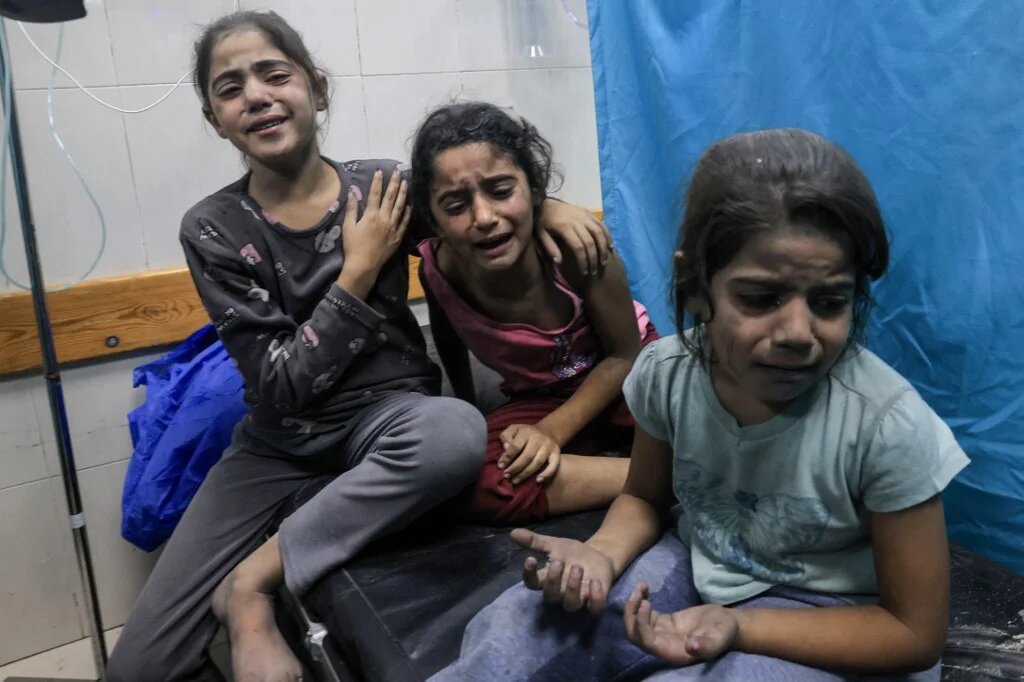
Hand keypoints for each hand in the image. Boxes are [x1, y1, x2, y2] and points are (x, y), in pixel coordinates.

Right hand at [340, 169, 410, 278]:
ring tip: (406, 183)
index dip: (378, 181)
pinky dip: (407, 213)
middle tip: (398, 172)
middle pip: (390, 197)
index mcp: (371, 215)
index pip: (375, 194)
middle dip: (395, 183)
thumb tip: (352, 191)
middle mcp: (384, 219)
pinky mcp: (398, 237)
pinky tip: (409, 205)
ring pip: (400, 207)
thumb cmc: (353, 246)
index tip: (380, 171)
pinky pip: (404, 222)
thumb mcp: (348, 226)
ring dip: (403, 194)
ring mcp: (393, 228)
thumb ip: (352, 208)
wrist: (364, 265)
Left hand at [499, 423, 560, 484]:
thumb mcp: (514, 429)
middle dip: (515, 468)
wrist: (547, 431)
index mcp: (526, 432)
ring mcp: (549, 446)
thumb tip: (506, 447)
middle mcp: (539, 439)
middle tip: (507, 475)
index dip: (507, 457)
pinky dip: (547, 474)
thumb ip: (506, 436)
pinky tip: (538, 481)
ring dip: (526, 473)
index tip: (500, 466)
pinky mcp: (557, 453)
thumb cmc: (526, 433)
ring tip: (516, 481)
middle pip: (527, 456)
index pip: (515, 446)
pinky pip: (554, 465)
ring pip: (538, 462)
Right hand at [511, 528, 615, 613]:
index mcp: (548, 579)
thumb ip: (535, 541)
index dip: (529, 575)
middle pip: (550, 597)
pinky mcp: (596, 601)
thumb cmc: (573, 553)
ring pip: (571, 604)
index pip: (532, 584)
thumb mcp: (555, 544)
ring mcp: (579, 598)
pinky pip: (595, 608)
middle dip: (553, 581)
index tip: (530, 559)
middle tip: (558, 561)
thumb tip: (513, 532)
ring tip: (577, 567)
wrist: (599, 555)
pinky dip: (595, 598)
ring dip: (572, 588)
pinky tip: (595, 582)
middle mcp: (561, 593)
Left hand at [535, 199, 612, 274]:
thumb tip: (559, 262)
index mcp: (564, 226)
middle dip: (594, 258)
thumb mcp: (541, 234)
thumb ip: (550, 248)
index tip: (584, 272)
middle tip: (594, 270)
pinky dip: (608, 235)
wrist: (546, 202)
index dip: (583, 261)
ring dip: (603, 248)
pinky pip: (601, 224)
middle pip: (590, 241)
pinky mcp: (589, 212)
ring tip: (603, 261)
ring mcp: (584, 215)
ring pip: (599, 232)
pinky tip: (610, 246)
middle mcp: (577, 220)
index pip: (578, 247)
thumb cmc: (543, 221)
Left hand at [624, 582, 738, 664]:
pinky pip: (645, 614)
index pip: (647, 642)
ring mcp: (662, 633)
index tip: (646, 603)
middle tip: (638, 594)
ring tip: (641, 587)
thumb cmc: (724, 633)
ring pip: (637, 625)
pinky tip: (645, 587)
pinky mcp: (663, 623)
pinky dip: (640, 601)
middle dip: (631, 616)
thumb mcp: (718, 638)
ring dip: (633, 607)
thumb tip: (691, 647)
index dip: (641, 625)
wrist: (729, 625)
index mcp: (673, 653)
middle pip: (635, 636)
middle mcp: (663, 646)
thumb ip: (706, 645)